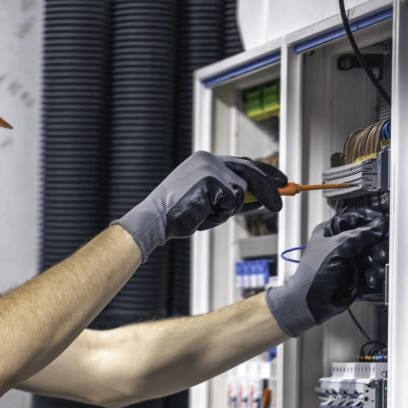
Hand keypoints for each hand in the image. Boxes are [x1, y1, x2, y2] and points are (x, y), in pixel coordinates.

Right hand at [116, 151, 287, 259]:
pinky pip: (231, 202)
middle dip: (268, 189)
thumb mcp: (209, 203)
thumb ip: (232, 196)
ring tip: (204, 214)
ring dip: (228, 210)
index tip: (280, 181)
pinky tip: (201, 214)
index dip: (264, 173)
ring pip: (240, 192)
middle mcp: (210, 159)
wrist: (155, 219)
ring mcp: (211, 168)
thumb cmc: (179, 216)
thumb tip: (261, 200)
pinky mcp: (211, 180)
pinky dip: (220, 214)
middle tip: (280, 204)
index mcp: (206, 160)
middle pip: (250, 171)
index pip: (243, 163)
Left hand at [266, 209, 388, 337]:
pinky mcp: (355, 273)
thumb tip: (378, 226)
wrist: (311, 303)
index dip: (369, 219)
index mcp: (330, 231)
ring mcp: (348, 258)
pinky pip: (371, 268)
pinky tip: (369, 275)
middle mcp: (340, 243)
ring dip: (374, 258)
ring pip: (371, 252)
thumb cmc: (312, 276)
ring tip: (370, 263)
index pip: (355, 217)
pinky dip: (373, 271)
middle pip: (367, 235)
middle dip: (373, 242)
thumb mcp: (338, 247)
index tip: (381, 223)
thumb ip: (360, 234)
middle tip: (374, 247)